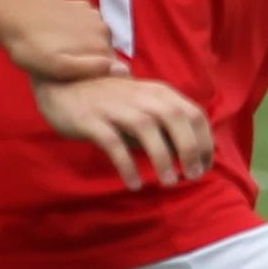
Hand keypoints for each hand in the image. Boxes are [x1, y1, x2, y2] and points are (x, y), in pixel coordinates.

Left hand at [0, 0, 123, 87]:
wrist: (9, 15)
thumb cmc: (30, 48)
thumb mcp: (58, 67)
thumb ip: (90, 69)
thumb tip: (122, 70)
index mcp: (101, 45)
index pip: (112, 71)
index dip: (95, 81)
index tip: (74, 82)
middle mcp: (103, 27)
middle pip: (104, 56)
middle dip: (89, 64)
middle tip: (63, 70)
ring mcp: (92, 14)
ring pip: (94, 41)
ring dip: (82, 49)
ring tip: (58, 54)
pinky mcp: (80, 6)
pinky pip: (85, 26)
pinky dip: (75, 32)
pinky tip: (57, 37)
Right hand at [37, 73, 217, 189]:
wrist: (62, 84)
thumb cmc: (110, 103)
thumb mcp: (143, 109)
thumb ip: (165, 128)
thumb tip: (191, 157)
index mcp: (159, 93)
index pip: (193, 113)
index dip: (205, 141)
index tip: (204, 168)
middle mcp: (140, 96)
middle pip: (174, 117)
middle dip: (190, 148)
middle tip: (193, 177)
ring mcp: (114, 106)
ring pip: (146, 127)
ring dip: (162, 156)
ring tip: (169, 183)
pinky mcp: (90, 119)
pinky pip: (112, 141)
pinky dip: (126, 163)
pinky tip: (134, 184)